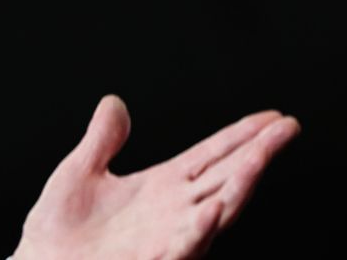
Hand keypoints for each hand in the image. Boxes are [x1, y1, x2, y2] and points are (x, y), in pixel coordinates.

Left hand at [12, 95, 299, 259]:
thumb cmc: (59, 228)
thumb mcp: (80, 172)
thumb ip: (102, 140)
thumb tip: (114, 102)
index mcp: (161, 188)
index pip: (211, 156)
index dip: (240, 137)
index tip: (272, 117)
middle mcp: (173, 211)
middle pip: (226, 177)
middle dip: (257, 153)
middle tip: (286, 127)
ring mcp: (167, 237)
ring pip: (215, 210)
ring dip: (239, 185)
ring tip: (259, 159)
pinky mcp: (153, 259)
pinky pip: (182, 246)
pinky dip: (200, 228)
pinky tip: (214, 208)